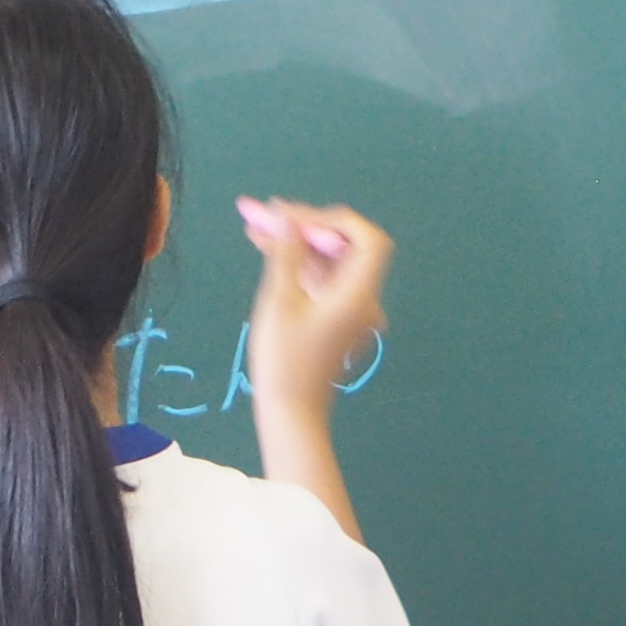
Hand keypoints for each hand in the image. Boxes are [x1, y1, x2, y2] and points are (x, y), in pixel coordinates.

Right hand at [237, 197, 392, 419]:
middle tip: (268, 213)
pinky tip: (268, 249)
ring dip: (297, 244)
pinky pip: (322, 282)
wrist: (289, 411)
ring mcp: (350, 312)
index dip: (336, 221)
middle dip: (306, 227)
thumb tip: (285, 215)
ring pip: (328, 264)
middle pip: (344, 249)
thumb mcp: (279, 300)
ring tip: (257, 225)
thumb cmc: (284, 358)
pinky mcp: (336, 320)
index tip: (299, 219)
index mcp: (358, 295)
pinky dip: (299, 266)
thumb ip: (286, 252)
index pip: (368, 240)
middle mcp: (362, 300)